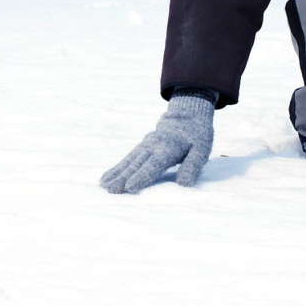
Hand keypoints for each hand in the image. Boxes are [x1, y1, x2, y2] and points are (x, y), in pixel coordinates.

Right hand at [100, 90, 214, 192]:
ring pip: (129, 161)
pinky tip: (105, 178)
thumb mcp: (202, 149)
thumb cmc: (197, 136)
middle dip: (123, 177)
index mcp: (169, 148)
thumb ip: (193, 166)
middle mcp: (154, 146)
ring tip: (103, 186)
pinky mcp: (141, 147)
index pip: (154, 164)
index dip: (142, 176)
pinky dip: (116, 168)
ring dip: (116, 173)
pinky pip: (127, 159)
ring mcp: (145, 145)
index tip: (130, 187)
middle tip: (111, 190)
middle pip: (137, 164)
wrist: (188, 115)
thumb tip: (184, 184)